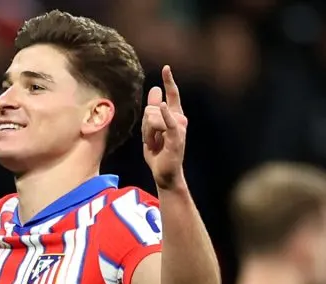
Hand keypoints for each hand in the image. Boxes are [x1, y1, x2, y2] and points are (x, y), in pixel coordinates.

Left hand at [142, 65, 188, 190]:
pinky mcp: (177, 137)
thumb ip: (152, 111)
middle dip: (145, 127)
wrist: (164, 174)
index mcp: (174, 116)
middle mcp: (179, 118)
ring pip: (152, 118)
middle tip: (152, 141)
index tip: (166, 68)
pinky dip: (166, 115)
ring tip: (155, 146)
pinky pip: (169, 122)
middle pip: (151, 109)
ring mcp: (179, 127)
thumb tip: (155, 90)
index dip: (169, 81)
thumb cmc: (159, 154)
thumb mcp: (151, 129)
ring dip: (147, 134)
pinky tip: (164, 107)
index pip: (172, 94)